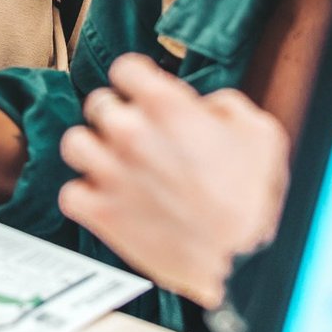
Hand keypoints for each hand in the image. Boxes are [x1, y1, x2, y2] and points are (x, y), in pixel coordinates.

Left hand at [58, 54, 288, 308]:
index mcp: (166, 106)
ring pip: (75, 143)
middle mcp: (131, 133)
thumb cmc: (255, 200)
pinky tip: (107, 199)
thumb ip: (224, 106)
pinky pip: (70, 193)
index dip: (136, 79)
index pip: (124, 68)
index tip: (143, 91)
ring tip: (113, 162)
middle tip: (138, 133)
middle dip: (118, 114)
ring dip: (93, 149)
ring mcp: (111, 173)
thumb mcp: (260, 133)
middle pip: (98, 103)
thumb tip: (205, 106)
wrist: (246, 262)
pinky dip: (85, 196)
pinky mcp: (101, 213)